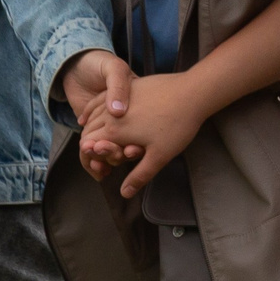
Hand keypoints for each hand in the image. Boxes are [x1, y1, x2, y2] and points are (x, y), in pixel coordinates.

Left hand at [58, 49, 132, 165]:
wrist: (77, 64)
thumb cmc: (100, 63)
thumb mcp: (114, 69)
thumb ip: (117, 87)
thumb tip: (117, 111)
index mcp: (134, 107)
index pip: (138, 131)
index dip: (135, 142)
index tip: (130, 150)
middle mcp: (124, 121)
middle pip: (125, 144)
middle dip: (118, 153)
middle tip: (112, 156)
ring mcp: (109, 127)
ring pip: (111, 149)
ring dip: (106, 158)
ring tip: (97, 162)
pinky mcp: (94, 131)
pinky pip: (96, 149)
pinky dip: (93, 157)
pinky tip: (90, 162)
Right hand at [79, 70, 213, 197]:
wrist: (192, 93)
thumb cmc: (177, 126)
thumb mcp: (159, 156)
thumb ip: (139, 176)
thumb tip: (124, 193)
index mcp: (114, 131)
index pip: (88, 146)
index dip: (89, 158)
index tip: (98, 168)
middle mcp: (110, 113)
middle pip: (88, 131)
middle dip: (89, 145)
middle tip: (98, 157)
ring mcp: (118, 98)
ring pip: (94, 114)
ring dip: (91, 128)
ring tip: (95, 140)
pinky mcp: (127, 87)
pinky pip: (103, 99)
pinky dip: (94, 109)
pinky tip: (95, 113)